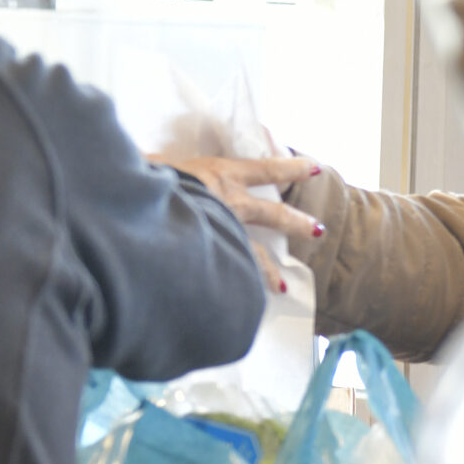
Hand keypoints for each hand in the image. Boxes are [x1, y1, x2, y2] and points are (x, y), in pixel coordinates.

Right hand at [155, 152, 322, 294]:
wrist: (145, 204)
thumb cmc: (150, 178)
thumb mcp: (155, 163)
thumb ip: (158, 164)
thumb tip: (149, 160)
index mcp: (220, 174)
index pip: (266, 169)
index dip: (292, 168)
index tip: (316, 169)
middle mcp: (230, 203)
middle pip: (273, 214)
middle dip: (296, 222)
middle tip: (317, 230)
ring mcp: (224, 232)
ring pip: (256, 253)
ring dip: (271, 270)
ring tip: (283, 287)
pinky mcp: (213, 256)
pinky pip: (232, 274)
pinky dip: (239, 288)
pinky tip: (246, 302)